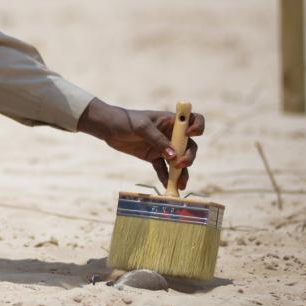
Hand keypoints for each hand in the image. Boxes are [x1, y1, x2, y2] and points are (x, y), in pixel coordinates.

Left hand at [78, 99, 203, 189]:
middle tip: (179, 164)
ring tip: (180, 184)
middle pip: (189, 146)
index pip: (193, 120)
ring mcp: (163, 146)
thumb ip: (157, 140)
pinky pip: (163, 169)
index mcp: (171, 121)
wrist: (107, 128)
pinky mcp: (153, 156)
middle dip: (189, 156)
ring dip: (182, 172)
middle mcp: (171, 134)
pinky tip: (167, 185)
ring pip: (178, 160)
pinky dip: (166, 177)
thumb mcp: (141, 127)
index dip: (197, 127)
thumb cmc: (125, 120)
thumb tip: (173, 156)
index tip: (190, 135)